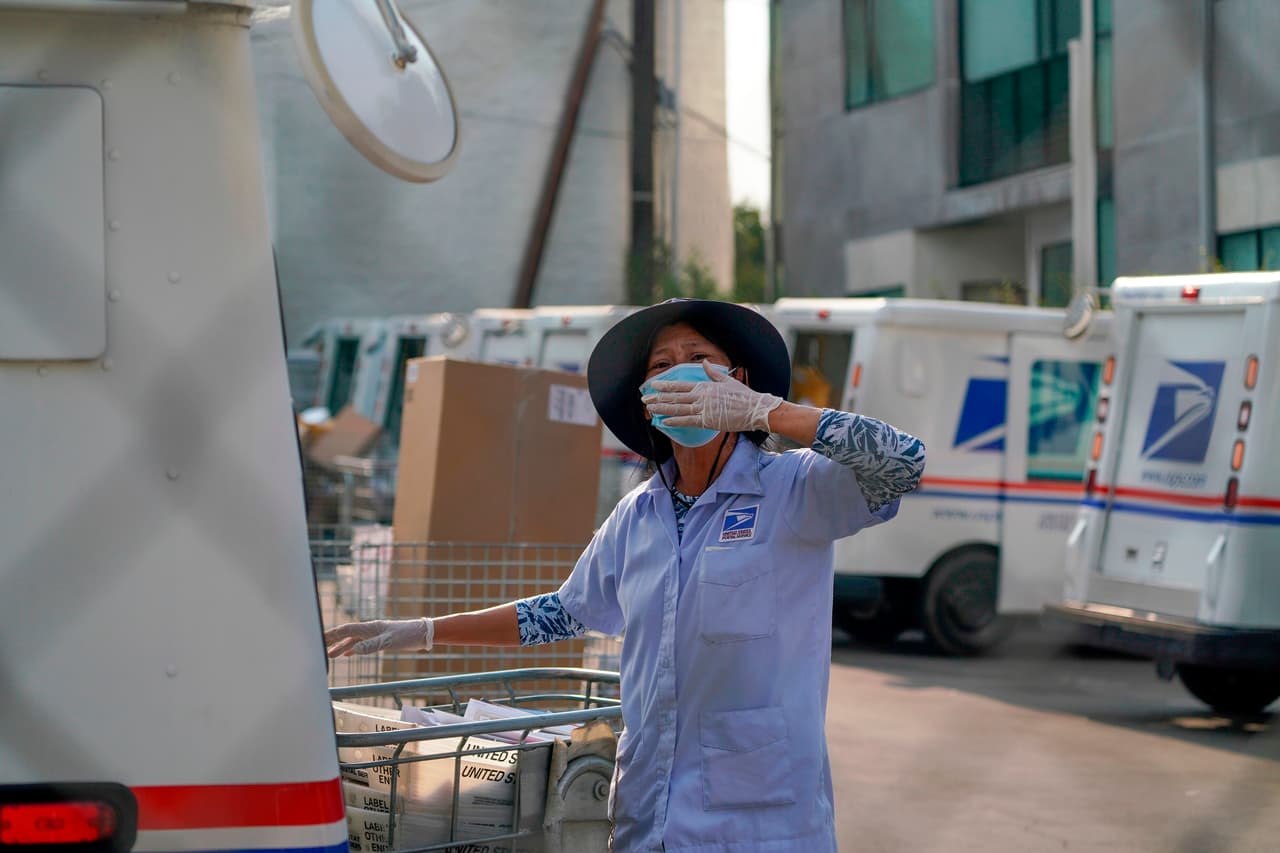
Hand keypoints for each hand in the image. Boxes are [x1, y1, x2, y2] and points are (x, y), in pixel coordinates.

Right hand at [324, 618, 433, 656]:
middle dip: (331, 640)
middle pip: (345, 634)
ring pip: (352, 640)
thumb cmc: (406, 636)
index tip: (318, 638)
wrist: (422, 634)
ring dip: (340, 647)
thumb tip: (352, 650)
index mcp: (369, 628)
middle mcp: (369, 630)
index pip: (344, 630)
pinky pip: (361, 644)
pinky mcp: (380, 640)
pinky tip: (348, 654)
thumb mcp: (388, 642)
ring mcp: (374, 634)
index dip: (331, 635)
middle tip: (317, 646)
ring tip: (329, 655)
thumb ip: (370, 646)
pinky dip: (352, 649)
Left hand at [642, 362, 782, 432]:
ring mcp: (703, 408)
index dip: (665, 385)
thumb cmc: (743, 396)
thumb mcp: (727, 381)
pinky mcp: (707, 420)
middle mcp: (701, 396)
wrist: (755, 409)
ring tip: (649, 409)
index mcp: (705, 386)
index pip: (680, 385)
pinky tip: (663, 421)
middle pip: (675, 397)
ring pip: (677, 408)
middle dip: (658, 398)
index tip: (653, 385)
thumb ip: (713, 373)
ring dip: (662, 409)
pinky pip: (687, 421)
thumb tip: (705, 362)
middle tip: (644, 399)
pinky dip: (674, 421)